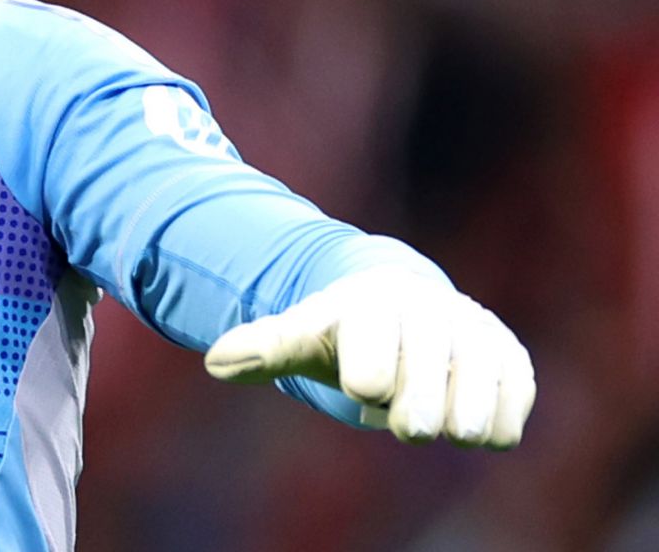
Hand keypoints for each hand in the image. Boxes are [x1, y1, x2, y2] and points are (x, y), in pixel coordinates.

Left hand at [204, 266, 535, 447]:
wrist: (404, 307)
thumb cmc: (345, 331)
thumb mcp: (302, 335)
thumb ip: (262, 348)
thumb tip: (215, 361)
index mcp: (374, 305)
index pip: (375, 348)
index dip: (370, 372)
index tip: (363, 388)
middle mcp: (431, 312)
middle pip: (430, 375)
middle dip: (418, 403)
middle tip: (408, 425)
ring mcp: (476, 334)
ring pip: (482, 392)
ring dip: (463, 415)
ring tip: (448, 425)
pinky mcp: (511, 359)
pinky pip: (515, 404)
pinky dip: (500, 419)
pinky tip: (479, 424)